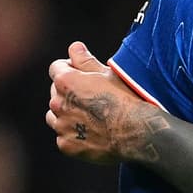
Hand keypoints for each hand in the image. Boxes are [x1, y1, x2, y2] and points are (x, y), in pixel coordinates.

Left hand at [47, 42, 162, 163]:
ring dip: (67, 115)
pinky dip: (74, 136)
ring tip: (91, 118)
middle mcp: (57, 103)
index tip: (83, 76)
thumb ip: (86, 60)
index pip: (56, 68)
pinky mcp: (67, 146)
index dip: (70, 69)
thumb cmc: (128, 100)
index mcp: (66, 81)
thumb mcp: (110, 75)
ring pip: (55, 116)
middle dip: (69, 93)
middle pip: (56, 93)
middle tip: (92, 99)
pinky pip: (64, 138)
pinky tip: (92, 134)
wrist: (138, 133)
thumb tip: (74, 47)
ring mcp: (61, 126)